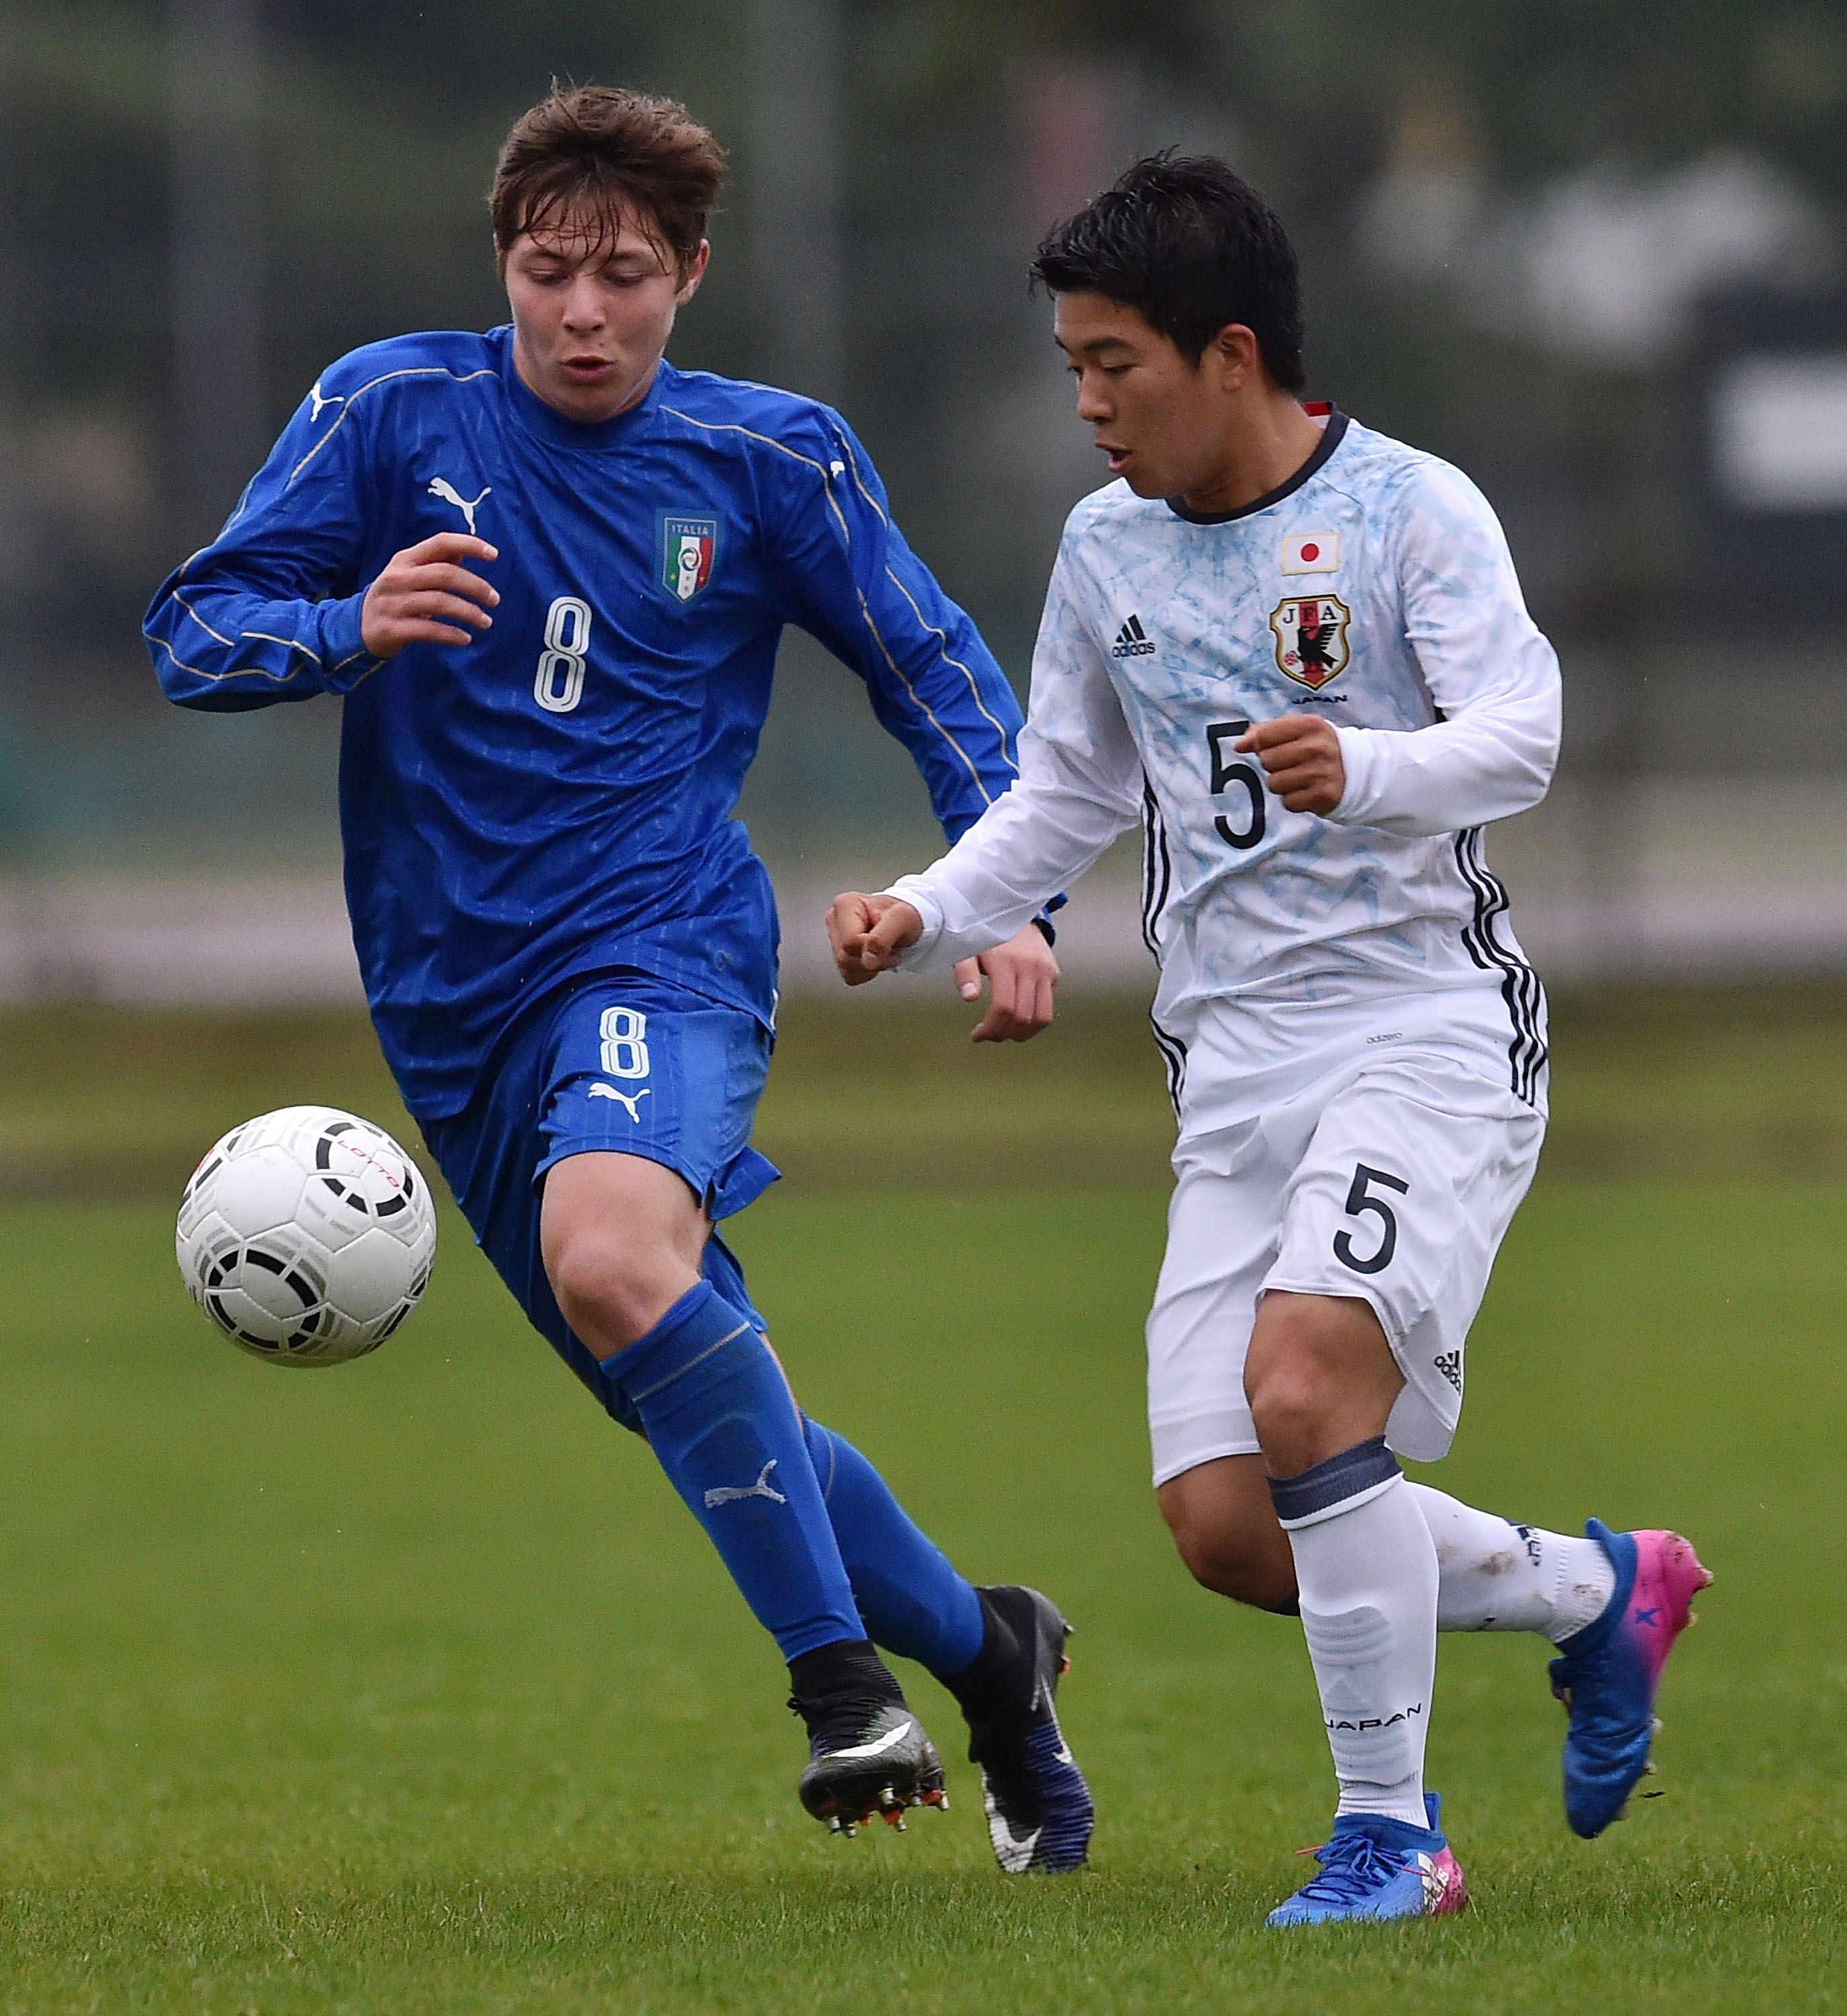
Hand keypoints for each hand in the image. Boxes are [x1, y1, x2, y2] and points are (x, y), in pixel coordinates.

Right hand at [360, 533, 500, 657]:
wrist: (359, 628)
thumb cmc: (396, 597)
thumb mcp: (411, 574)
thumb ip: (437, 562)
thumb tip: (465, 551)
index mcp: (405, 559)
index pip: (440, 543)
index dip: (469, 545)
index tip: (494, 555)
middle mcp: (397, 578)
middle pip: (445, 574)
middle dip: (476, 586)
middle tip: (495, 599)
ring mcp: (393, 604)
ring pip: (440, 603)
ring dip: (469, 613)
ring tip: (486, 622)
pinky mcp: (392, 629)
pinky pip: (429, 631)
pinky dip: (452, 635)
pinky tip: (466, 638)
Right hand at [825, 892, 922, 984]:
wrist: (907, 922)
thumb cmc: (904, 916)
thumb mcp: (903, 919)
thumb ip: (883, 937)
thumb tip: (867, 960)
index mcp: (845, 905)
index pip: (849, 942)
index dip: (872, 948)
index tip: (891, 941)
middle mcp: (836, 920)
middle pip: (845, 957)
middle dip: (873, 959)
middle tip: (890, 946)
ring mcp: (836, 938)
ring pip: (846, 969)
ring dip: (871, 967)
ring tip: (884, 950)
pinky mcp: (840, 953)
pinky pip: (850, 975)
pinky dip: (867, 972)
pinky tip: (876, 956)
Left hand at [953, 923, 1058, 1042]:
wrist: (1014, 909)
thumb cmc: (985, 932)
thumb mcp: (967, 947)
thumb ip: (965, 972)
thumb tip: (970, 998)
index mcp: (1005, 961)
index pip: (1003, 1006)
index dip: (990, 1028)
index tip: (977, 1035)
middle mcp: (1029, 966)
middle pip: (1022, 1016)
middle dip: (1003, 1033)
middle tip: (989, 1035)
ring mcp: (1045, 970)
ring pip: (1041, 1017)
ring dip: (1023, 1034)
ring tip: (1005, 1033)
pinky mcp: (1054, 973)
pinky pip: (1048, 1007)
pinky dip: (1034, 1021)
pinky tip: (1017, 1019)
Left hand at [1236, 713, 1345, 814]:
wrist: (1357, 770)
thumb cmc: (1319, 747)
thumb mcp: (1300, 729)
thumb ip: (1267, 731)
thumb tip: (1240, 745)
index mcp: (1310, 725)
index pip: (1264, 736)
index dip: (1257, 744)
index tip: (1262, 748)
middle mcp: (1316, 747)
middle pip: (1267, 761)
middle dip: (1273, 765)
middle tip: (1291, 763)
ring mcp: (1320, 772)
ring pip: (1274, 784)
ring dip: (1282, 784)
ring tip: (1298, 777)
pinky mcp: (1322, 796)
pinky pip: (1288, 802)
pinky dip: (1293, 799)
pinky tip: (1306, 790)